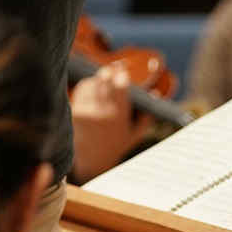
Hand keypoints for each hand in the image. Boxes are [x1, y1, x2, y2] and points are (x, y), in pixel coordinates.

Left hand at [70, 63, 150, 181]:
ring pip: (92, 84)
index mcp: (119, 117)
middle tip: (112, 69)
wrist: (88, 161)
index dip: (121, 77)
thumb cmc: (113, 147)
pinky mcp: (76, 112)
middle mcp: (103, 113)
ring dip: (97, 79)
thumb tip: (156, 93)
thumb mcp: (133, 135)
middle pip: (105, 82)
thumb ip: (145, 116)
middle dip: (108, 73)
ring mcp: (87, 111)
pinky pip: (81, 91)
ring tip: (102, 77)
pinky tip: (90, 86)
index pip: (120, 88)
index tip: (122, 73)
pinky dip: (86, 86)